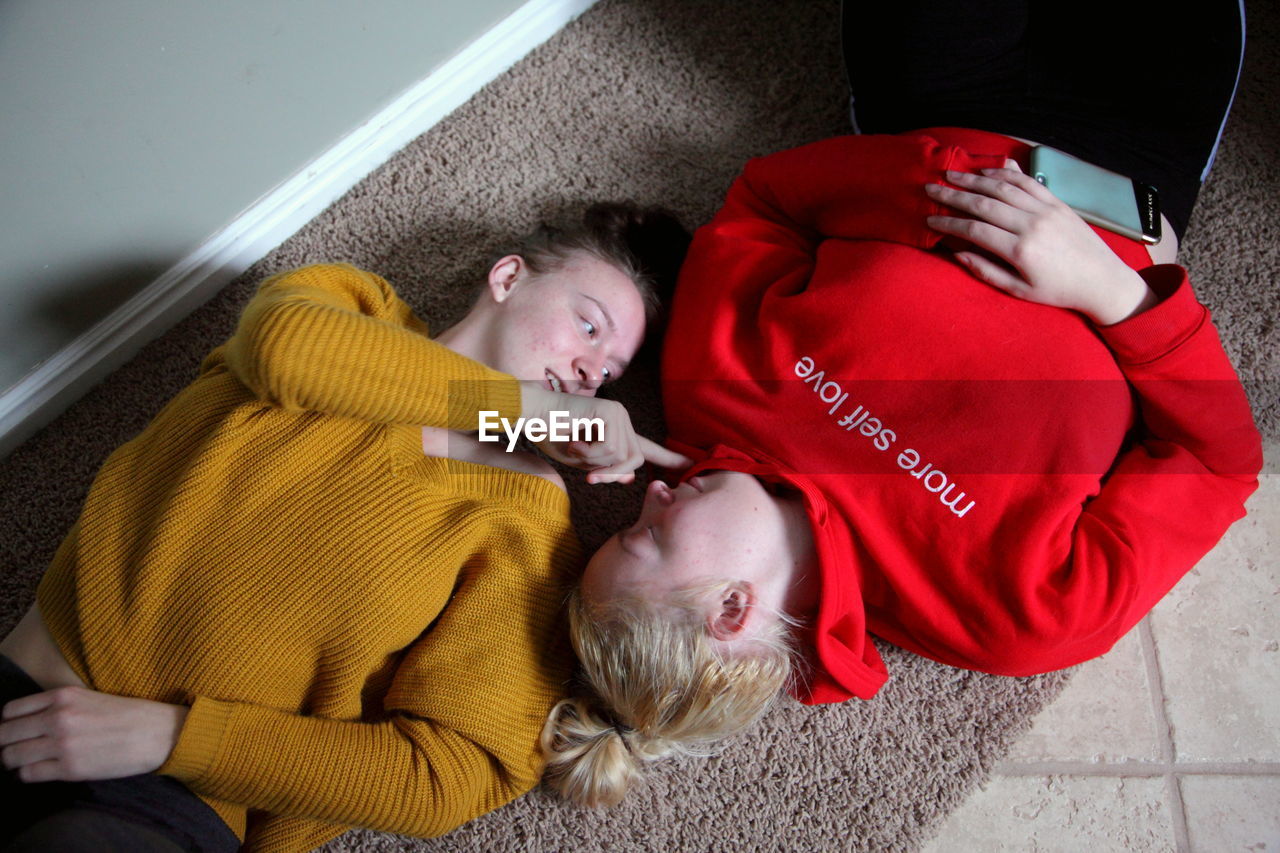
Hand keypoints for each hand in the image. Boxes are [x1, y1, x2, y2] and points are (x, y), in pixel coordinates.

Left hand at [1, 686, 186, 781]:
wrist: (158, 733)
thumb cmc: (127, 715)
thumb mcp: (90, 698)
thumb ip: (58, 706)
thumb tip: (27, 723)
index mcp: (63, 695)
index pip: (10, 711)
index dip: (8, 724)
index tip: (17, 731)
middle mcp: (58, 717)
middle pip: (4, 735)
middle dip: (7, 744)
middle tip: (19, 749)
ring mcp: (62, 743)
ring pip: (10, 757)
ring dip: (15, 762)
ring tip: (30, 761)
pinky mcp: (69, 768)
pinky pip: (27, 774)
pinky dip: (29, 774)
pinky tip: (43, 770)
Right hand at [518, 382, 690, 483]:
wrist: (533, 416)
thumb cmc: (551, 436)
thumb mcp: (582, 462)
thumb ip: (606, 470)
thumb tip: (629, 478)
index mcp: (617, 432)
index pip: (648, 448)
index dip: (669, 458)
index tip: (691, 464)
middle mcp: (622, 420)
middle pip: (632, 461)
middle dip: (609, 473)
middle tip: (586, 474)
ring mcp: (618, 414)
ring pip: (620, 456)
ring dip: (593, 461)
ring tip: (574, 445)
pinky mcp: (610, 411)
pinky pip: (609, 448)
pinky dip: (588, 452)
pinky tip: (573, 438)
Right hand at [924, 162, 1158, 324]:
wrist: (1101, 280)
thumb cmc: (1058, 291)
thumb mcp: (1019, 291)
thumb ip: (986, 271)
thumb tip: (957, 254)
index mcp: (1020, 251)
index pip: (975, 230)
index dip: (949, 223)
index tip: (930, 220)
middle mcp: (1032, 225)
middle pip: (984, 204)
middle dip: (954, 195)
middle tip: (931, 188)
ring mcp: (1046, 210)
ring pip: (1003, 188)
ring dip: (974, 179)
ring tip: (952, 174)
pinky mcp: (1057, 202)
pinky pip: (1027, 182)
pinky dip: (1005, 174)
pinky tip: (986, 173)